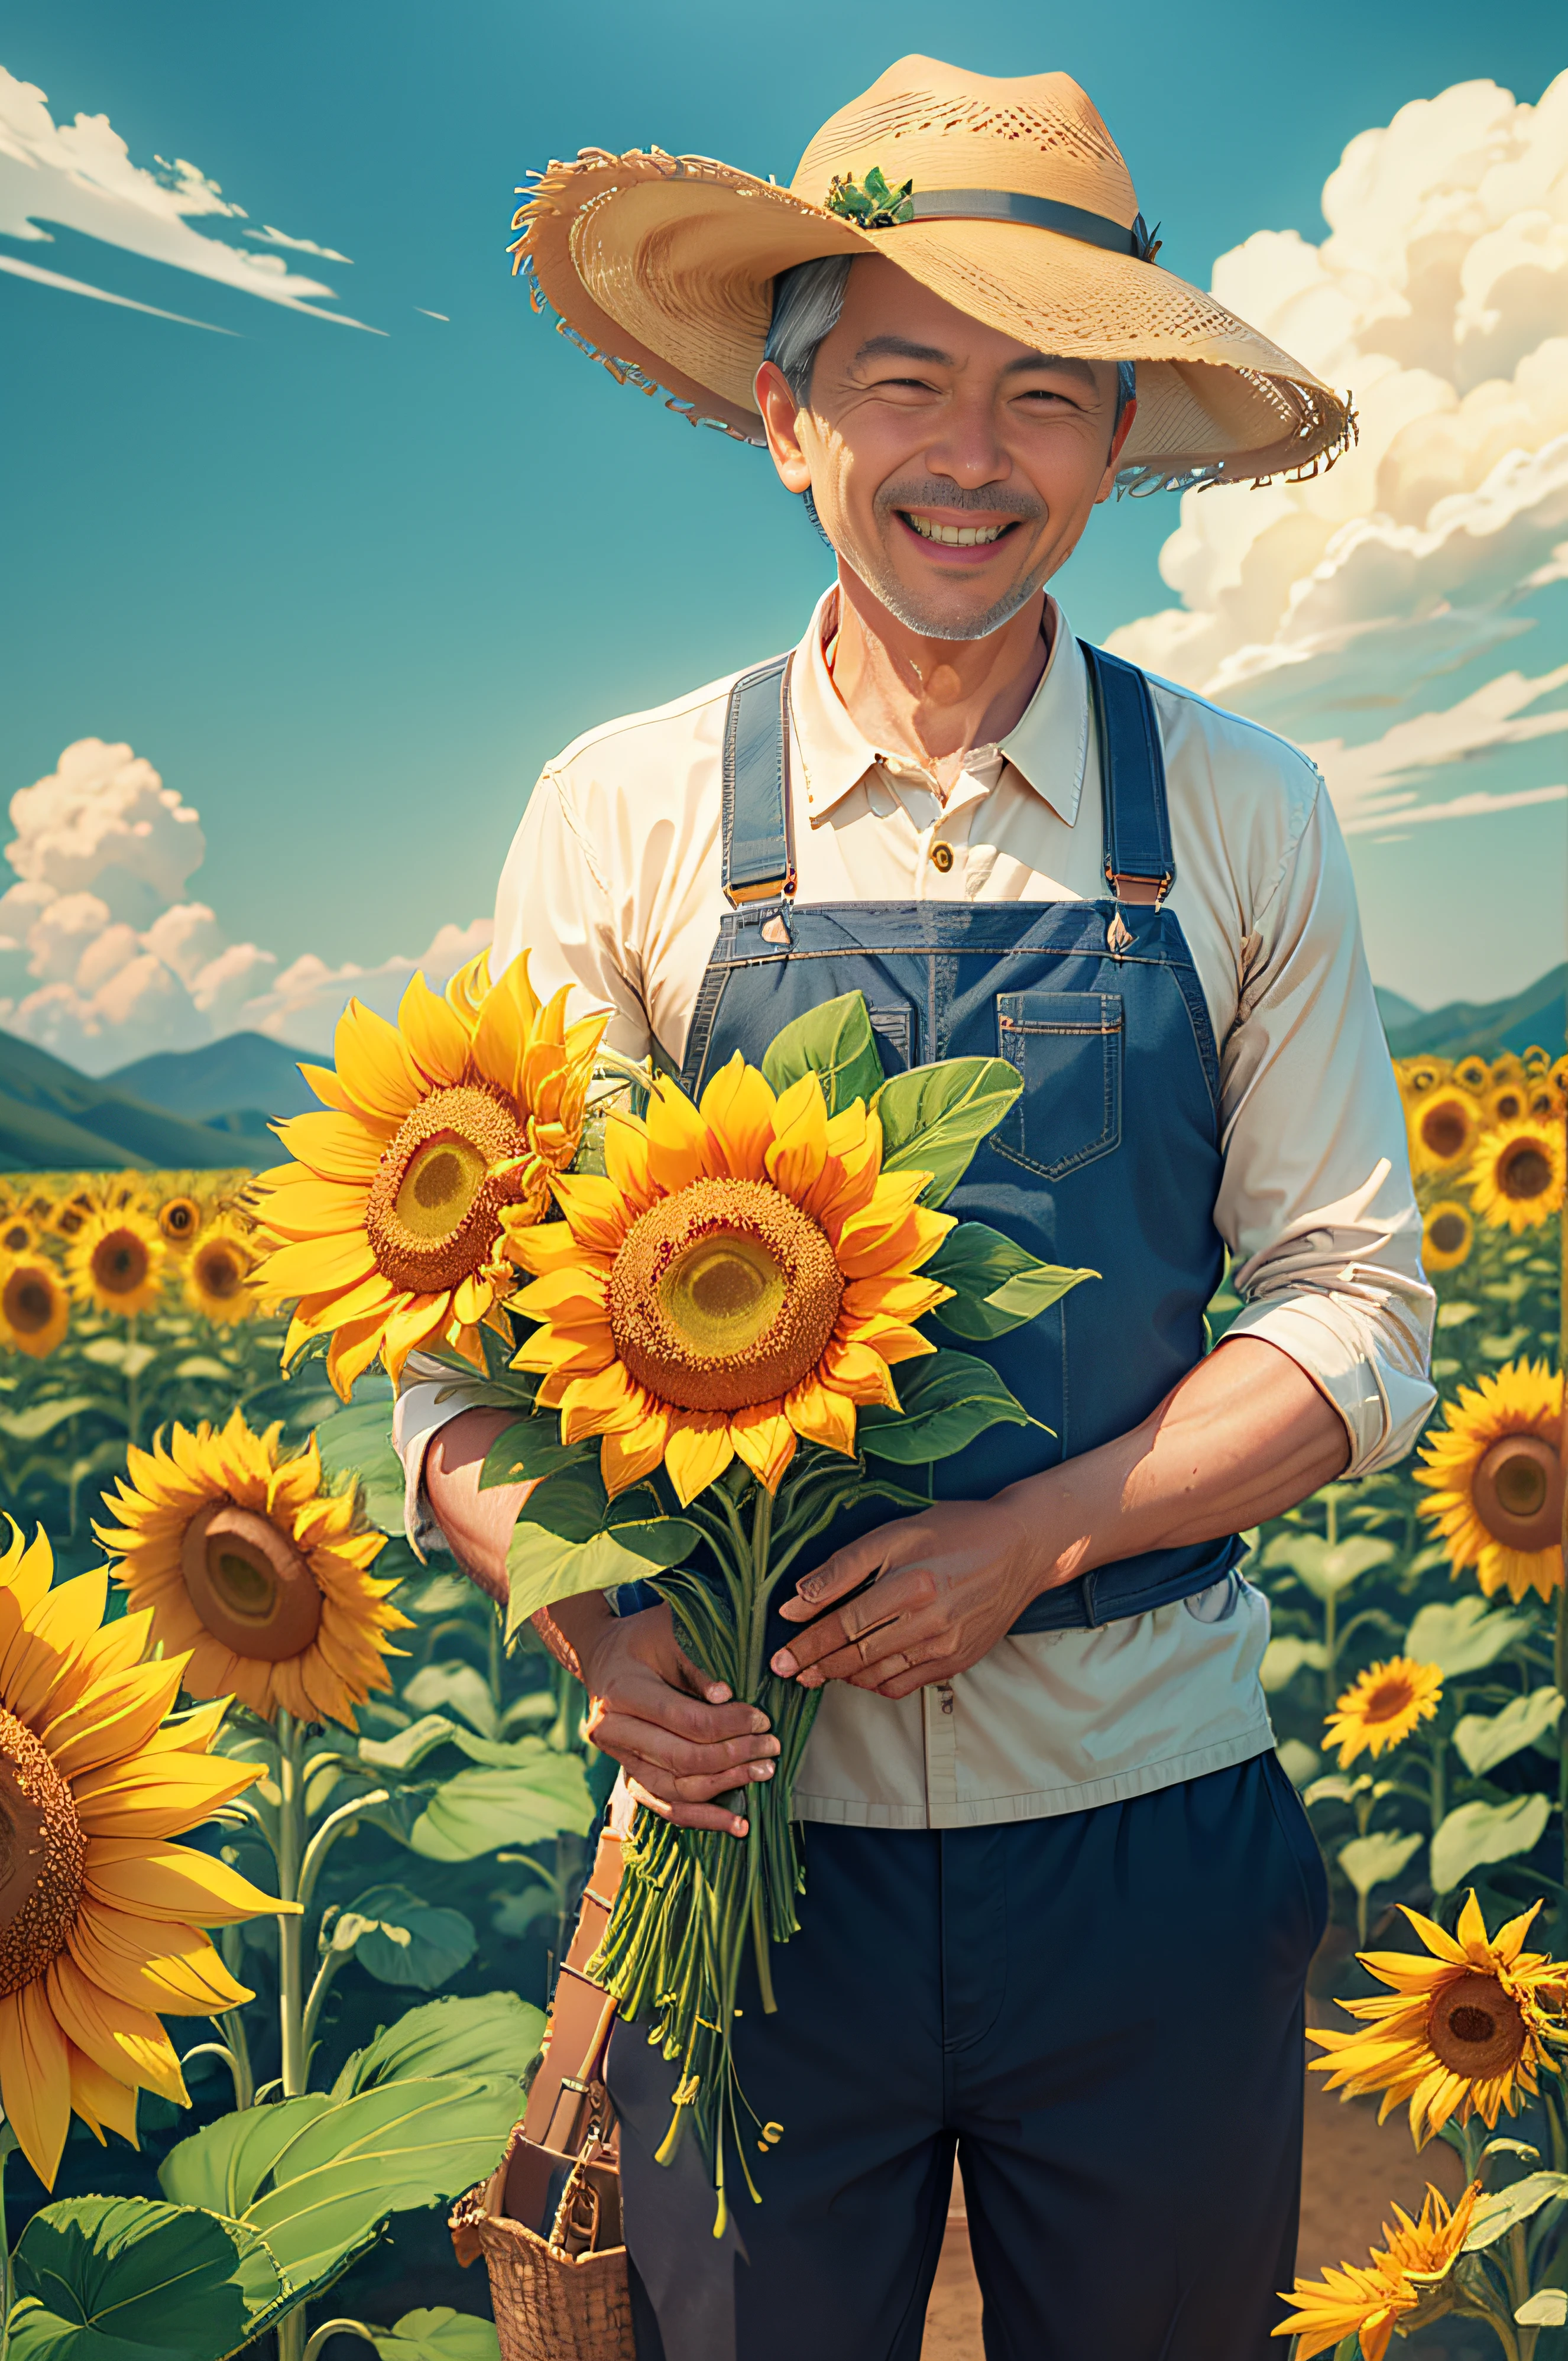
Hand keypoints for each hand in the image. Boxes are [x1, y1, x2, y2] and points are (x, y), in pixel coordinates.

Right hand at [580, 1602, 778, 1837]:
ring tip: (761, 1775)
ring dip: (723, 1788)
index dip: (728, 1724)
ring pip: (674, 1791)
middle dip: (733, 1757)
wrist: (604, 1655)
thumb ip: (696, 1664)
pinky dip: (702, 1819)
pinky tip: (737, 1824)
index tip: (762, 1720)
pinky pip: (665, 1808)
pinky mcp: (630, 1776)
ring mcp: (619, 1759)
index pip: (683, 1719)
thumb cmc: (643, 1637)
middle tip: (770, 1747)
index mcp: (622, 1691)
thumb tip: (726, 1696)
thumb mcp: (670, 1631)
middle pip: (681, 1758)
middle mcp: (613, 1731)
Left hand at [770, 1497, 1041, 1699]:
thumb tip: (795, 1604)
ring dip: (844, 1678)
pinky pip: (908, 1683)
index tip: (779, 1659)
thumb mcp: (894, 1535)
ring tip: (818, 1675)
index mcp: (911, 1585)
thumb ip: (841, 1569)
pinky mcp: (959, 1660)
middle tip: (790, 1672)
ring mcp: (947, 1646)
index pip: (844, 1626)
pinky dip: (879, 1684)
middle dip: (817, 1667)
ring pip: (880, 1675)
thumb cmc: (956, 1530)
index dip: (807, 1646)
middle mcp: (930, 1623)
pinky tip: (862, 1675)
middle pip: (858, 1656)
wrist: (1020, 1547)